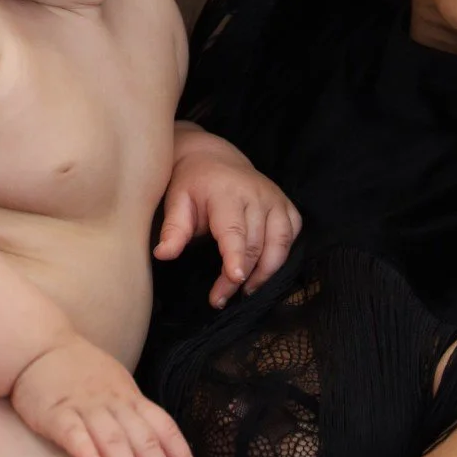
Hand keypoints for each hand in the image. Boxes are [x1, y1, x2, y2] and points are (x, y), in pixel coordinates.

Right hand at [10, 338, 197, 456]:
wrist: (37, 346)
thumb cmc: (81, 373)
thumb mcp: (116, 388)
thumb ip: (134, 417)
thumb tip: (158, 455)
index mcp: (131, 399)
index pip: (164, 428)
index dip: (181, 456)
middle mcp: (113, 404)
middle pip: (144, 441)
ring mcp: (84, 407)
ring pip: (113, 440)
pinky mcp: (54, 412)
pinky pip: (72, 431)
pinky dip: (85, 449)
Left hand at [154, 125, 300, 307]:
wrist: (212, 158)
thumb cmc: (191, 184)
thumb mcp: (176, 201)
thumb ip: (173, 229)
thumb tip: (163, 255)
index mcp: (227, 193)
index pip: (234, 230)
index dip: (236, 257)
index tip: (234, 279)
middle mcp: (257, 195)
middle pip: (255, 244)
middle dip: (240, 277)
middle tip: (220, 298)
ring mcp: (275, 199)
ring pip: (280, 243)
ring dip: (266, 272)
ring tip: (246, 291)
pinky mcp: (286, 205)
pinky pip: (293, 234)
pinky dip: (282, 255)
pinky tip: (265, 269)